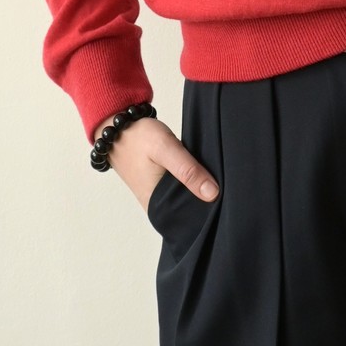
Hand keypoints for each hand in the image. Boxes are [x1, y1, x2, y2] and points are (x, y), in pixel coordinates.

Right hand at [102, 116, 219, 212]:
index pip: (192, 219)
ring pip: (187, 199)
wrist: (115, 126)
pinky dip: (191, 183)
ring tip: (219, 180)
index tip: (229, 199)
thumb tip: (213, 194)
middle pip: (191, 210)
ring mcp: (157, 197)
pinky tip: (203, 174)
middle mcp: (157, 207)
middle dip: (208, 200)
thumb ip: (187, 170)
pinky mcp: (159, 187)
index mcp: (158, 207)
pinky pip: (181, 190)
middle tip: (228, 186)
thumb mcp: (165, 149)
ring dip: (200, 190)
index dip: (211, 210)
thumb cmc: (138, 138)